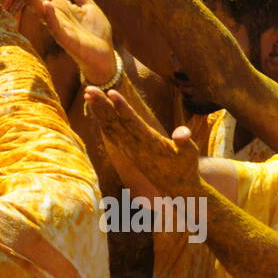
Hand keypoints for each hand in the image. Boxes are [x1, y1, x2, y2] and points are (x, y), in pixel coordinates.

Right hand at [18, 0, 116, 83]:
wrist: (105, 56)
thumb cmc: (94, 31)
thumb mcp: (85, 2)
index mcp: (60, 6)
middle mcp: (56, 16)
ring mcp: (59, 28)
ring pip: (43, 12)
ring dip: (34, 0)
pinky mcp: (67, 40)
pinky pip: (56, 28)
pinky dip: (51, 17)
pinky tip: (47, 5)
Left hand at [84, 86, 200, 192]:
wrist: (177, 189)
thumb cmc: (186, 167)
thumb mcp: (190, 152)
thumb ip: (184, 140)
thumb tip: (181, 133)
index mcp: (150, 144)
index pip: (133, 122)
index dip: (122, 107)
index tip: (111, 93)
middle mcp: (135, 147)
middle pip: (115, 122)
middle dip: (102, 104)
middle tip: (90, 88)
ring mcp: (129, 150)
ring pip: (109, 127)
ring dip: (98, 110)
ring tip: (88, 94)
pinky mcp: (126, 152)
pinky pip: (111, 134)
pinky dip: (102, 120)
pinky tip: (95, 110)